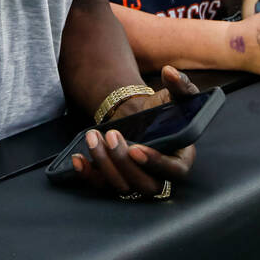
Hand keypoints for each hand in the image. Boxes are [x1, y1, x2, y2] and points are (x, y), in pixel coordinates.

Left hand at [71, 66, 197, 198]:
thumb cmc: (162, 109)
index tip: (136, 149)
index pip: (174, 171)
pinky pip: (101, 185)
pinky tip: (78, 158)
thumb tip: (171, 73)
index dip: (155, 163)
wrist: (139, 117)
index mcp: (181, 159)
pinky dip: (87, 174)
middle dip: (124, 162)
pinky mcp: (115, 180)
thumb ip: (180, 84)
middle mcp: (160, 177)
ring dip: (105, 164)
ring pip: (122, 187)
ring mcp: (136, 182)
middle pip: (145, 184)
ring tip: (94, 137)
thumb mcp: (176, 95)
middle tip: (112, 135)